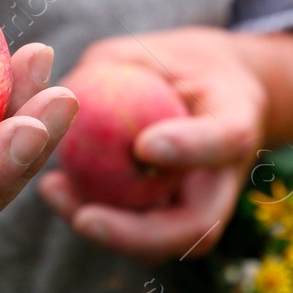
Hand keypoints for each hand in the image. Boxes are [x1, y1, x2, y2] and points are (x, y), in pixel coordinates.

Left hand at [38, 27, 269, 264]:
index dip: (189, 148)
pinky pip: (134, 230)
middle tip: (84, 218)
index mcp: (239, 122)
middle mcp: (225, 179)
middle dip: (138, 234)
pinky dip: (92, 213)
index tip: (145, 147)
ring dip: (104, 230)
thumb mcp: (150, 50)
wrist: (210, 94)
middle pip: (194, 228)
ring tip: (53, 189)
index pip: (224, 140)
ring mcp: (201, 207)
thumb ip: (114, 67)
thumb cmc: (173, 64)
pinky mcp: (171, 219)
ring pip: (160, 243)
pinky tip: (53, 186)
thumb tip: (62, 93)